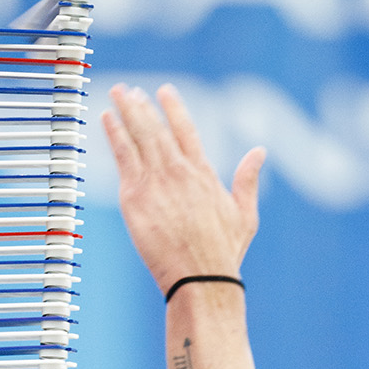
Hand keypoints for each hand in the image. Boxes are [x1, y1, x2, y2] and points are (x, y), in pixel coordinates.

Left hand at [102, 83, 264, 293]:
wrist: (201, 278)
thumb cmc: (223, 255)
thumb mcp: (245, 215)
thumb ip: (248, 180)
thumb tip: (260, 152)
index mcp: (204, 174)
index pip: (186, 131)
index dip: (174, 108)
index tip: (164, 91)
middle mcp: (179, 171)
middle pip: (157, 129)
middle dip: (142, 106)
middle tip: (130, 90)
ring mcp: (156, 181)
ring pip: (138, 136)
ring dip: (126, 112)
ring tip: (117, 93)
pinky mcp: (136, 196)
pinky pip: (123, 156)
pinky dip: (115, 134)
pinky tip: (107, 118)